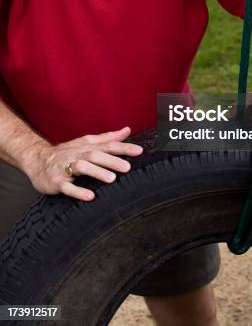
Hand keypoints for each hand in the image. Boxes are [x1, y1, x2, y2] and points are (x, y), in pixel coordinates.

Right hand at [23, 126, 142, 200]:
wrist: (37, 161)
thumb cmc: (67, 153)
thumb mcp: (87, 143)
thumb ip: (108, 138)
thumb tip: (127, 130)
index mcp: (87, 147)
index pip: (107, 145)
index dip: (123, 148)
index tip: (139, 151)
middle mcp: (77, 155)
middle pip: (95, 155)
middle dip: (112, 161)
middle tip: (127, 167)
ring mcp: (66, 168)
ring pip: (82, 168)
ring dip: (97, 172)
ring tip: (112, 179)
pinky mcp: (57, 182)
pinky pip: (67, 187)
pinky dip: (78, 191)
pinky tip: (90, 196)